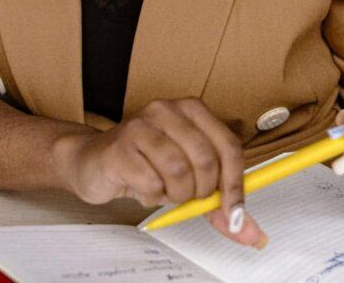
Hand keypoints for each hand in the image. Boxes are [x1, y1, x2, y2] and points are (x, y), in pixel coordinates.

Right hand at [52, 97, 265, 246]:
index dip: (235, 184)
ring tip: (163, 190)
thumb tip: (250, 232)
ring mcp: (140, 125)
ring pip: (178, 171)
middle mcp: (167, 110)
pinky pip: (150, 182)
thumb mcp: (188, 179)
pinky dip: (151, 196)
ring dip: (174, 194)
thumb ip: (218, 204)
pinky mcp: (119, 147)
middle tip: (186, 195)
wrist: (93, 161)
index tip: (234, 212)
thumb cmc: (145, 165)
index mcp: (191, 110)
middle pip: (206, 160)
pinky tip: (142, 187)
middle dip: (201, 192)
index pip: (228, 146)